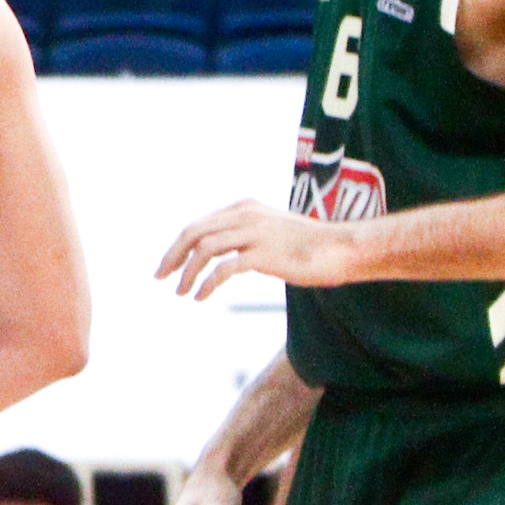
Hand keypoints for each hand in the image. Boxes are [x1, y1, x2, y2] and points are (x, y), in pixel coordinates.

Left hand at [158, 202, 358, 299]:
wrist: (343, 249)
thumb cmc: (310, 246)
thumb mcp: (272, 232)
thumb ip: (248, 236)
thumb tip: (226, 255)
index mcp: (244, 208)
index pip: (199, 224)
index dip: (179, 245)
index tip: (168, 265)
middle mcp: (245, 215)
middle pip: (194, 232)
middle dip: (172, 255)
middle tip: (161, 276)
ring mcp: (254, 233)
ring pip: (204, 249)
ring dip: (187, 273)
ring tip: (181, 293)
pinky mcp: (264, 254)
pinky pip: (224, 268)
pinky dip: (207, 283)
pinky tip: (202, 297)